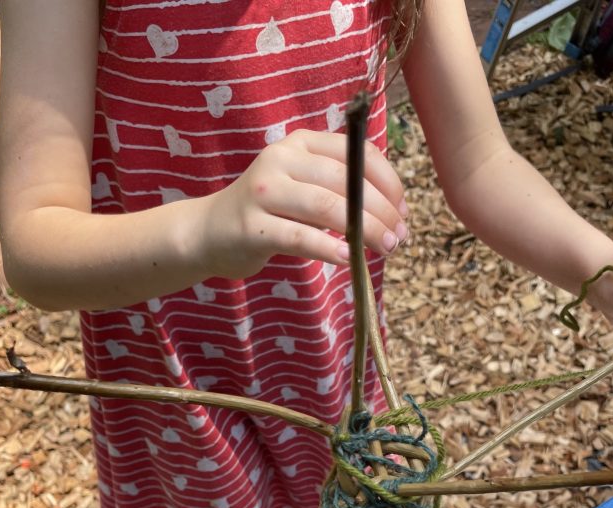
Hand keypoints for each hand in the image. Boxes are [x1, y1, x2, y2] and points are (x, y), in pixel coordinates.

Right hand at [199, 129, 406, 278]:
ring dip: (363, 230)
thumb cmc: (268, 215)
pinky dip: (327, 248)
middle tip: (400, 237)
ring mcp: (264, 192)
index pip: (355, 154)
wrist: (208, 233)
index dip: (388, 182)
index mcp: (300, 144)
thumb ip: (338, 190)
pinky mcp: (253, 227)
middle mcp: (281, 159)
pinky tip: (347, 259)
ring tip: (383, 248)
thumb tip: (392, 212)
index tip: (404, 210)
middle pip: (345, 181)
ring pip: (326, 207)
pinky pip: (299, 237)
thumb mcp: (302, 189)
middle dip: (381, 211)